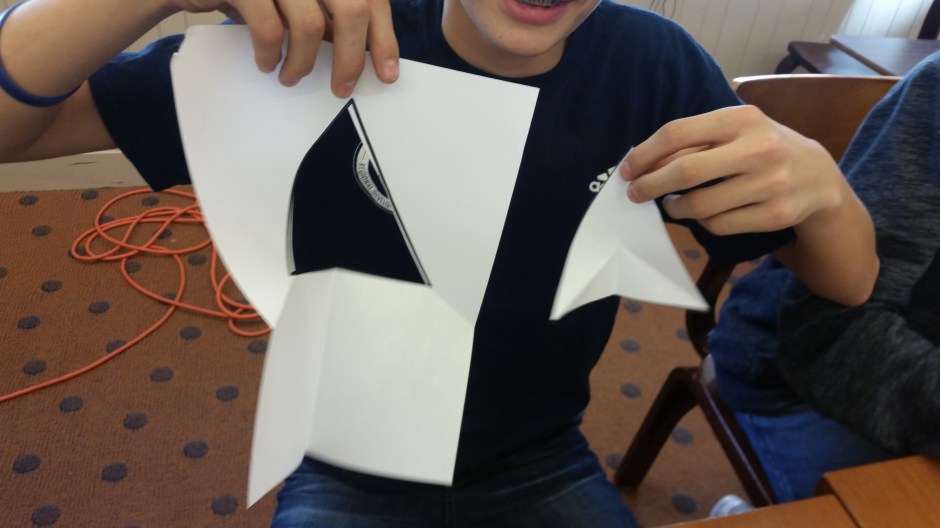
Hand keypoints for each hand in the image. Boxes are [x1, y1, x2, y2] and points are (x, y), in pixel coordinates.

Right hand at [170, 0, 398, 95]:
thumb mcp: (299, 0)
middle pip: (352, 9)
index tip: (388, 73)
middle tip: (342, 88)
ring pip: (310, 25)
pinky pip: (269, 29)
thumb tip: (365, 54)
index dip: (383, 36)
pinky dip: (272, 55)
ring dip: (303, 62)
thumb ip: (329, 15)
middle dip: (352, 57)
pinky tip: (267, 63)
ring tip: (291, 77)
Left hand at [619, 105, 843, 234]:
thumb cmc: (763, 149)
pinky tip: (704, 214)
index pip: (677, 133)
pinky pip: (720, 225)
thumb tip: (641, 163)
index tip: (627, 169)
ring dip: (676, 208)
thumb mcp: (737, 132)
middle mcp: (759, 148)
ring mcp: (770, 183)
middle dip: (650, 186)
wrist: (819, 177)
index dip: (644, 154)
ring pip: (700, 205)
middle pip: (685, 171)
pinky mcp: (776, 214)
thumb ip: (695, 142)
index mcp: (741, 119)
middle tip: (635, 194)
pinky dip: (703, 223)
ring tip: (672, 204)